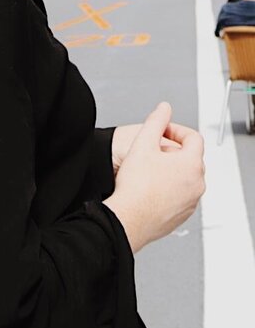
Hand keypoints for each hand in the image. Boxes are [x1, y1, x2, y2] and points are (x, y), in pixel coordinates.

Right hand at [104, 103, 204, 252]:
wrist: (129, 218)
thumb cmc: (136, 187)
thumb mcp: (143, 142)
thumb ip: (156, 121)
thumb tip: (164, 109)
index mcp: (192, 165)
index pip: (194, 138)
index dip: (176, 129)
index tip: (162, 132)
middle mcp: (197, 184)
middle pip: (191, 157)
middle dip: (172, 149)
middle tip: (151, 149)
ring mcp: (191, 201)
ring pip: (186, 177)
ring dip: (171, 169)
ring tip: (148, 169)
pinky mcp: (182, 214)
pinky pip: (181, 194)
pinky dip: (169, 187)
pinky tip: (150, 186)